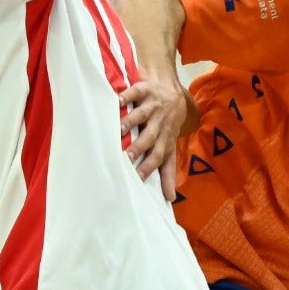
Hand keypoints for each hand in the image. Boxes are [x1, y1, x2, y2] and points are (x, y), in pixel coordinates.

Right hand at [119, 73, 191, 188]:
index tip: (137, 178)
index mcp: (166, 139)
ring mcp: (153, 106)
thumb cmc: (168, 124)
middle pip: (150, 137)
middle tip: (126, 156)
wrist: (171, 90)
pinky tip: (117, 101)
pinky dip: (126, 96)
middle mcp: (160, 123)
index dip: (149, 167)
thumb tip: (170, 199)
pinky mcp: (145, 90)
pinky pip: (135, 93)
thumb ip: (167, 172)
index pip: (158, 156)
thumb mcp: (169, 148)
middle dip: (140, 147)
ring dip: (132, 122)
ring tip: (119, 129)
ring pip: (142, 115)